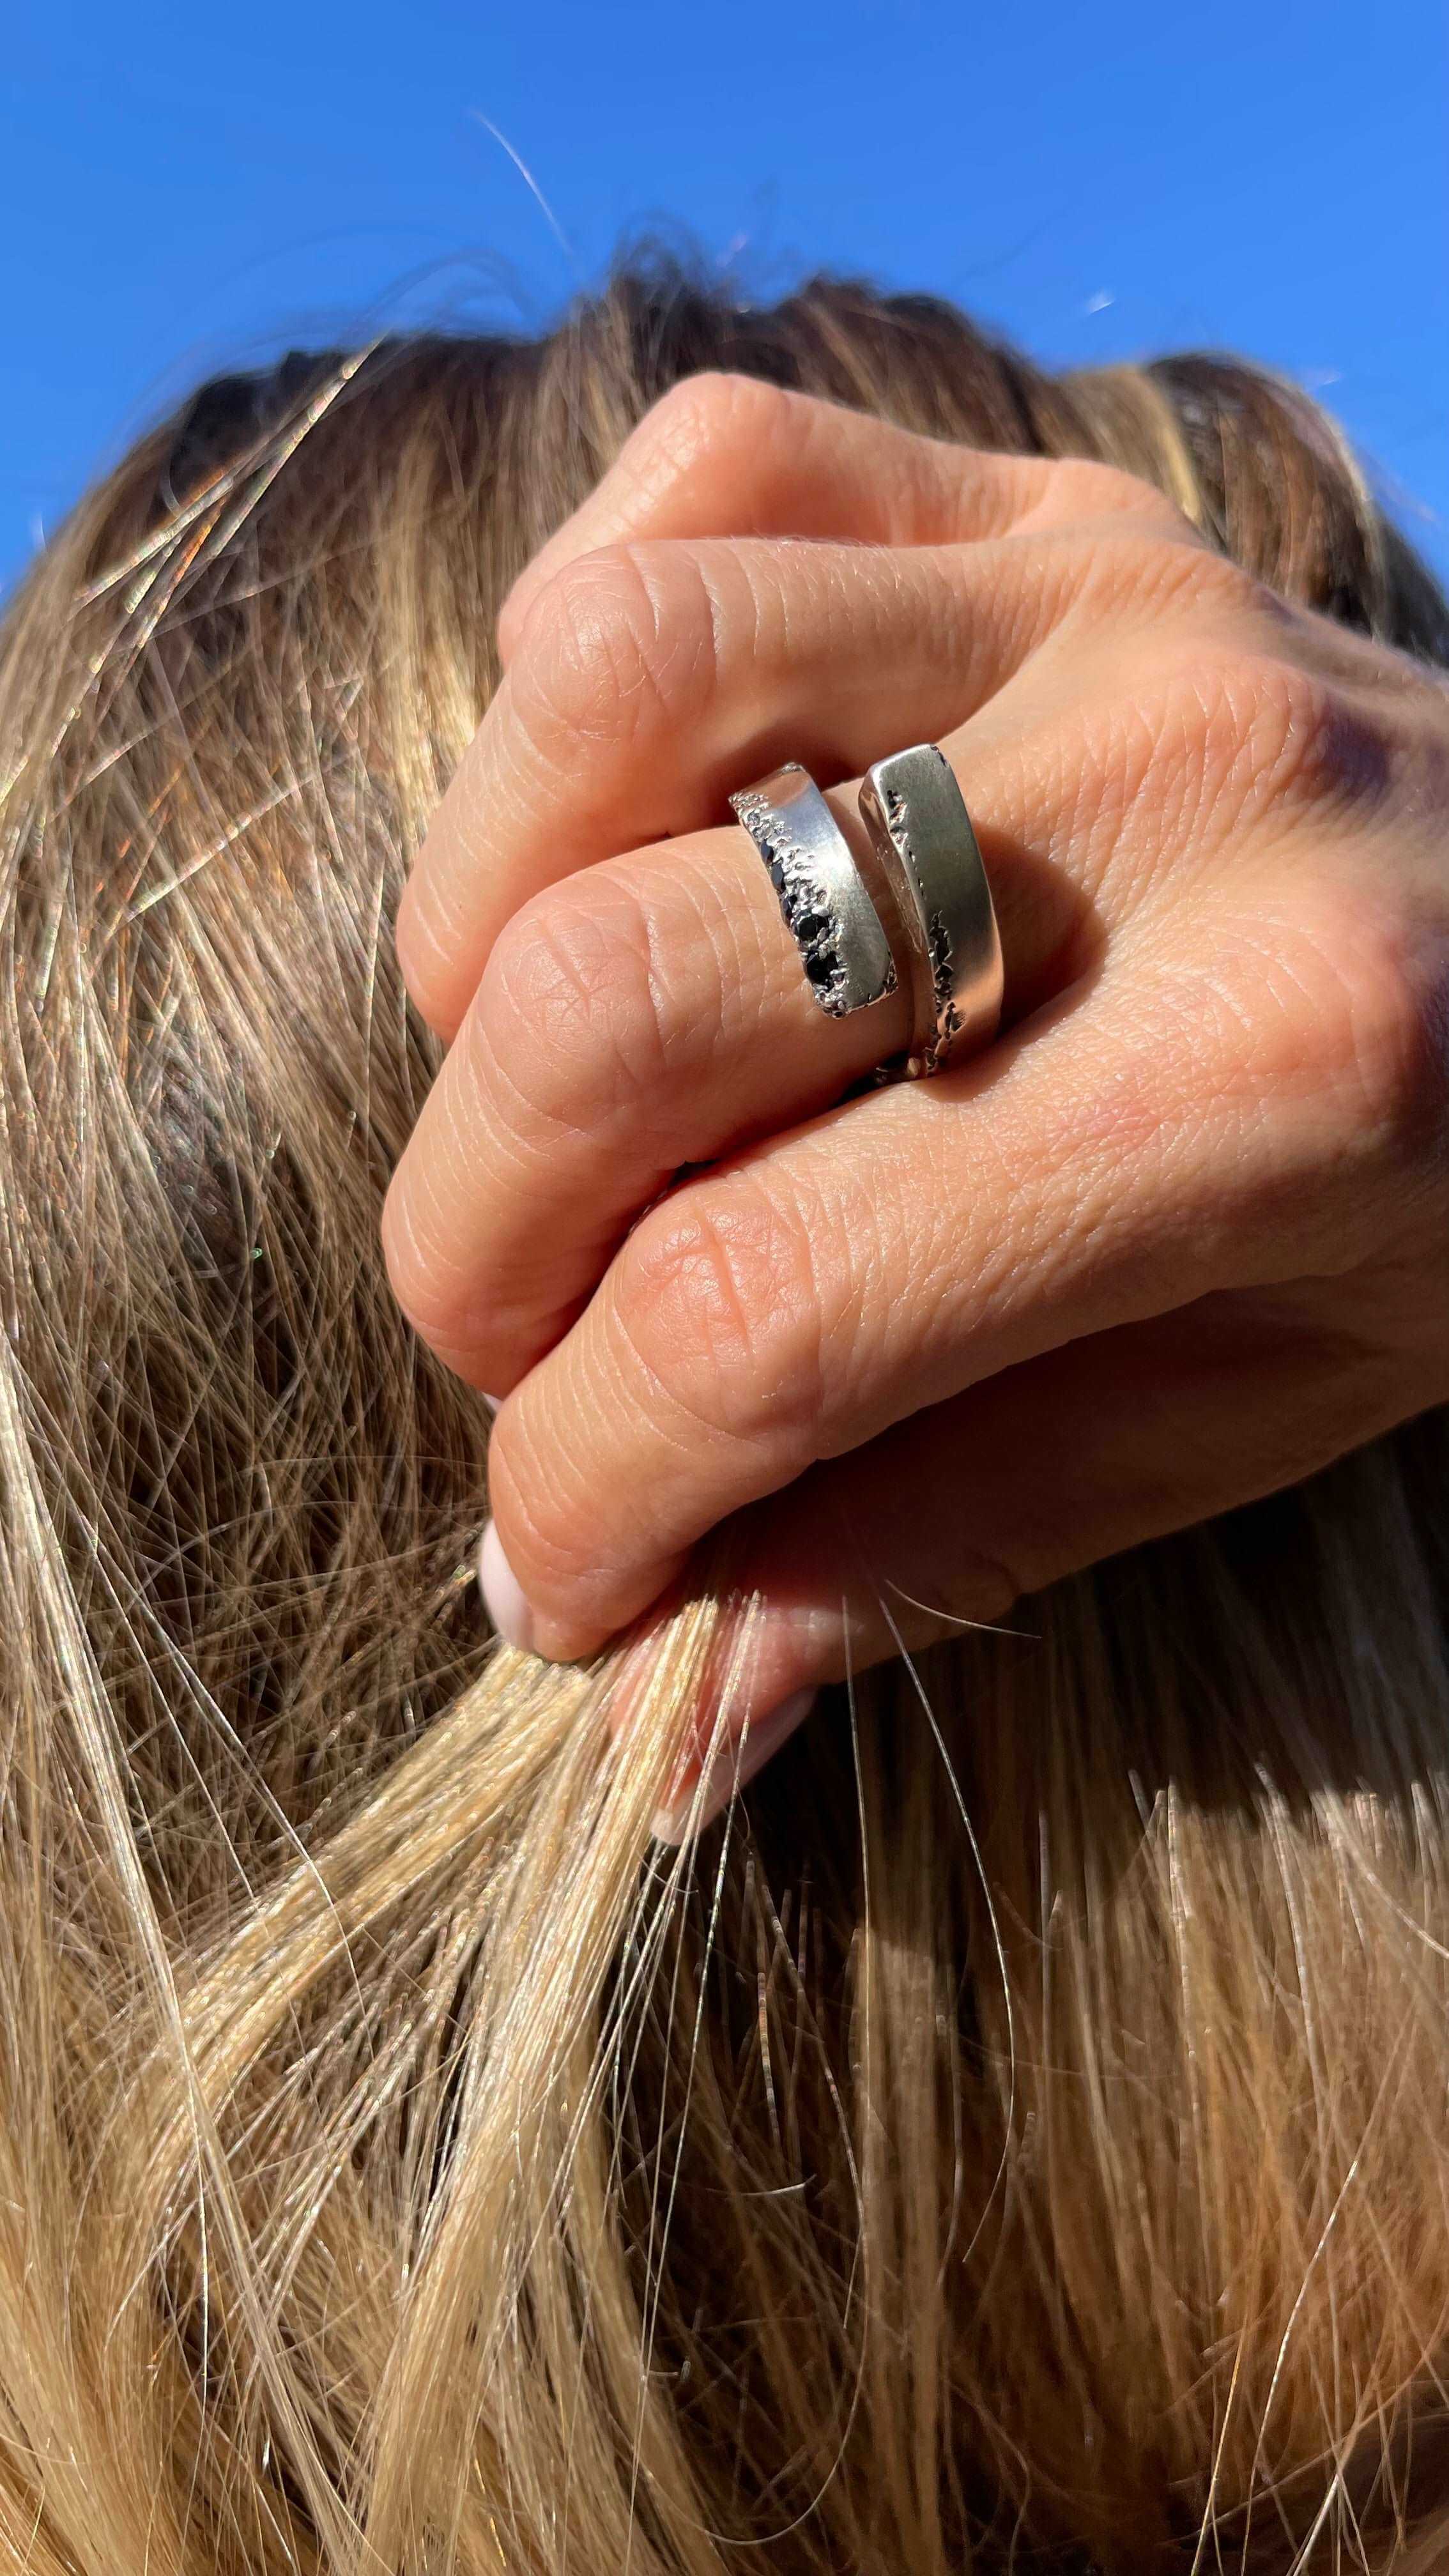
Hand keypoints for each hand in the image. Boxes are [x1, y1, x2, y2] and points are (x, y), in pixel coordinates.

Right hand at [384, 371, 1448, 1767]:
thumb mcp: (1256, 1411)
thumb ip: (940, 1548)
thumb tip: (663, 1728)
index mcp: (1263, 1085)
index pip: (762, 1317)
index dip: (584, 1489)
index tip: (556, 1580)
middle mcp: (1163, 796)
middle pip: (606, 1011)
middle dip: (475, 1249)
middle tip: (528, 1348)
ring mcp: (1095, 597)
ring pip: (600, 690)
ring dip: (483, 938)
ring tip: (562, 1078)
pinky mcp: (1044, 494)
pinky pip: (700, 481)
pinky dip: (588, 672)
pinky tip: (648, 832)